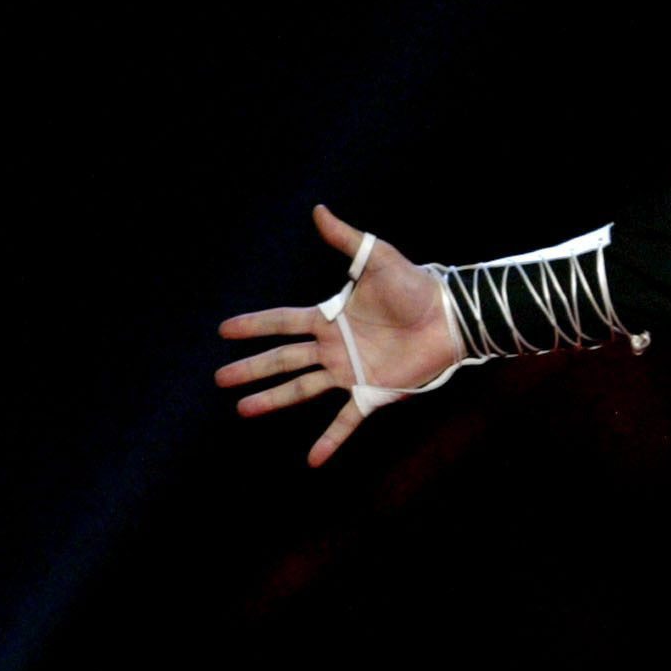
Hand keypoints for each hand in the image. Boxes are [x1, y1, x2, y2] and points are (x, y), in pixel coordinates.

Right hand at [217, 205, 463, 466]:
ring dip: (273, 400)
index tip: (224, 329)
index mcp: (332, 318)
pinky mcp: (373, 391)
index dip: (255, 325)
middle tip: (220, 378)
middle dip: (252, 367)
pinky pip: (347, 420)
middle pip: (284, 359)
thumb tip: (318, 209)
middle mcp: (334, 347)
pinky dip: (330, 441)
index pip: (283, 322)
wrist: (450, 316)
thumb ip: (346, 239)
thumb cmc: (416, 286)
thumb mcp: (377, 259)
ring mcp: (350, 372)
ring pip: (302, 389)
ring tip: (242, 409)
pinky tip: (313, 461)